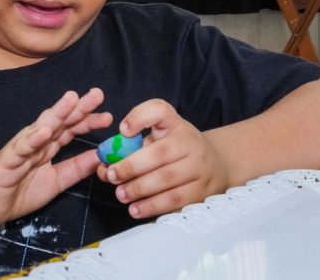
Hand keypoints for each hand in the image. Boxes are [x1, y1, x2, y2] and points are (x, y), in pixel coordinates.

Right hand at [0, 88, 112, 230]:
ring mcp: (21, 148)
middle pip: (60, 121)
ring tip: (72, 100)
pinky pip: (21, 148)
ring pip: (41, 127)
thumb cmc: (17, 191)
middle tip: (97, 94)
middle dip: (78, 108)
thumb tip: (101, 156)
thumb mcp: (55, 182)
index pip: (71, 129)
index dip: (88, 121)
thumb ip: (76, 169)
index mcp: (48, 146)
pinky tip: (44, 131)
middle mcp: (36, 141)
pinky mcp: (8, 160)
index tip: (108, 116)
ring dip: (57, 113)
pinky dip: (32, 139)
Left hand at [96, 99, 229, 218]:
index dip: (140, 117)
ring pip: (167, 180)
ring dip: (140, 189)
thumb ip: (130, 146)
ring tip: (121, 195)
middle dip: (131, 167)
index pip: (159, 111)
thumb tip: (103, 163)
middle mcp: (190, 142)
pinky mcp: (202, 191)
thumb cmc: (176, 148)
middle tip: (112, 176)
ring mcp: (199, 167)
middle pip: (160, 154)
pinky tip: (136, 209)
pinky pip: (175, 200)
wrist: (216, 164)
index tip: (122, 130)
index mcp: (175, 124)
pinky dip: (153, 206)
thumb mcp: (158, 136)